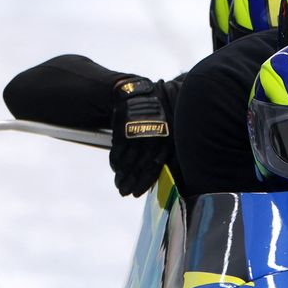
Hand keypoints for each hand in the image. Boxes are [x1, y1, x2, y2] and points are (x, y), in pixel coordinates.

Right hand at [110, 77, 172, 196]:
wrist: (142, 94)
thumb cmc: (161, 117)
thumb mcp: (171, 132)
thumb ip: (168, 153)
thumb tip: (167, 178)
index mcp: (168, 140)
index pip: (156, 167)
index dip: (145, 182)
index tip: (136, 193)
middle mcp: (154, 138)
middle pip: (139, 166)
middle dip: (130, 182)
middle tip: (123, 192)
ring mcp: (138, 133)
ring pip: (128, 160)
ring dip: (122, 175)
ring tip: (119, 184)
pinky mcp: (124, 128)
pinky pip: (118, 150)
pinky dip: (115, 162)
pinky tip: (115, 168)